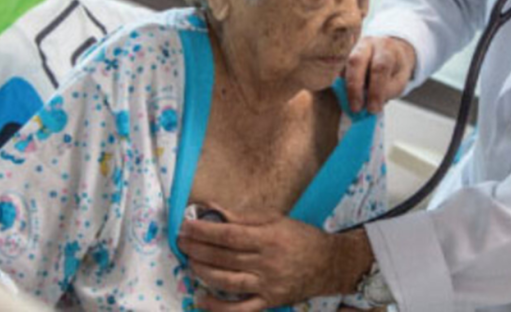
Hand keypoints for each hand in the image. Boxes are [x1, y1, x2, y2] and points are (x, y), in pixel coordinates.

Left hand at [177, 208, 373, 310]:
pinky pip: (239, 309)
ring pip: (227, 281)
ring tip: (190, 262)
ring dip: (203, 272)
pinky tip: (201, 297)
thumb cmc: (301, 237)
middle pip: (224, 257)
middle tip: (181, 242)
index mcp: (269, 238)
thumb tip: (213, 210)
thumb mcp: (276, 219)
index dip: (204, 231)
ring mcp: (267, 285)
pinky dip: (218, 306)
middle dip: (198, 249)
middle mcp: (267, 262)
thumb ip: (243, 216)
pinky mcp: (269, 302)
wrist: (329, 265)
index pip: (229, 235)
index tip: (187, 226)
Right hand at [345, 36, 416, 113]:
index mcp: (386, 48)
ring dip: (348, 88)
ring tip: (353, 105)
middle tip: (356, 108)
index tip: (373, 109)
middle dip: (354, 87)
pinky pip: (339, 71)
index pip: (380, 68)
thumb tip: (370, 104)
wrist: (391, 52)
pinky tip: (348, 97)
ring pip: (345, 66)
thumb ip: (387, 91)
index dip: (376, 90)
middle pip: (356, 61)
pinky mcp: (344, 56)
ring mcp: (353, 48)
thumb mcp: (400, 81)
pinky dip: (342, 86)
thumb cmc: (395, 69)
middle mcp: (368, 44)